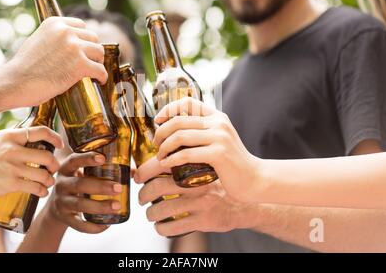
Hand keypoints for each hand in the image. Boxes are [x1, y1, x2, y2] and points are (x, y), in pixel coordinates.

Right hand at [0, 126, 62, 201]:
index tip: (61, 145)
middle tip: (53, 169)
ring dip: (50, 180)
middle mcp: (12, 149)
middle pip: (47, 156)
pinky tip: (42, 192)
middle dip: (55, 165)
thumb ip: (18, 139)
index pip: (41, 131)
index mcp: (11, 136)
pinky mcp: (11, 183)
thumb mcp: (0, 142)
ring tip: (48, 182)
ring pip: (44, 174)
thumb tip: (41, 137)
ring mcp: (12, 167)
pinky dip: (43, 191)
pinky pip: (36, 187)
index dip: (55, 138)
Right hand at [4, 16, 106, 106]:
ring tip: (93, 72)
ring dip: (98, 62)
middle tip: (89, 63)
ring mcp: (74, 47)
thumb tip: (68, 44)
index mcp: (55, 23)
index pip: (81, 25)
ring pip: (99, 52)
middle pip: (93, 38)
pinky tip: (99, 81)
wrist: (15, 82)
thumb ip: (53, 38)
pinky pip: (100, 70)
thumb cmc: (23, 68)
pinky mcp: (80, 65)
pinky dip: (102, 77)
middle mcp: (66, 31)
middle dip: (92, 51)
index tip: (84, 49)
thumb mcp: (37, 40)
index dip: (84, 39)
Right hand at [46, 152, 122, 233]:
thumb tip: (134, 172)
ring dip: (99, 206)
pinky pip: (78, 224)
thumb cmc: (78, 184)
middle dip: (100, 186)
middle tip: (118, 188)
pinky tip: (106, 225)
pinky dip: (93, 227)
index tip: (103, 158)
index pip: (74, 160)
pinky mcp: (64, 218)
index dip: (87, 158)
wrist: (56, 207)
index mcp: (67, 169)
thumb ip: (104, 169)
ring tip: (117, 206)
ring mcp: (61, 202)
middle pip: (79, 184)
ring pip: (79, 205)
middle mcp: (62, 184)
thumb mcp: (84, 174)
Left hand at [136, 157, 258, 236]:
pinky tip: (161, 225)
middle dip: (143, 193)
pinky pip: (173, 226)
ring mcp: (201, 201)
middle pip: (157, 186)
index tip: (138, 175)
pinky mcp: (204, 220)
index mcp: (196, 165)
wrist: (247, 197)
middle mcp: (197, 182)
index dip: (144, 170)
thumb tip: (155, 157)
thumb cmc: (221, 178)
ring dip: (150, 213)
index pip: (161, 164)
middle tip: (142, 197)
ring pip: (162, 208)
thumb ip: (185, 157)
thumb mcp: (206, 161)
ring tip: (151, 213)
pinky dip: (161, 228)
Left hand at [137, 97, 261, 203]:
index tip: (157, 121)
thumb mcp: (218, 140)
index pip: (188, 102)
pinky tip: (167, 164)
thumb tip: (171, 130)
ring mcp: (219, 137)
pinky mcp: (218, 153)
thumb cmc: (231, 163)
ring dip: (164, 147)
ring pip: (180, 136)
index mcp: (217, 116)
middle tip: (156, 145)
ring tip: (160, 157)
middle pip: (178, 120)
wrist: (254, 179)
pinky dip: (172, 159)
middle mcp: (218, 122)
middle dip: (161, 132)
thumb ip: (201, 132)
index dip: (168, 109)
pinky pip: (186, 153)